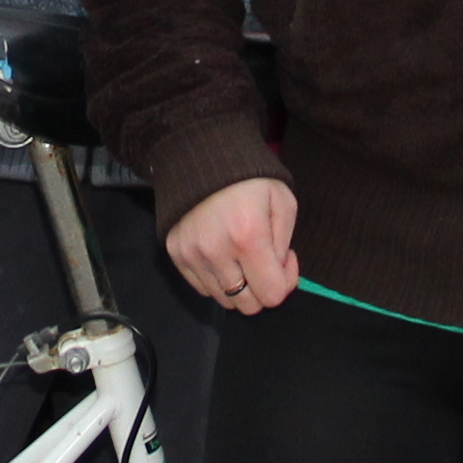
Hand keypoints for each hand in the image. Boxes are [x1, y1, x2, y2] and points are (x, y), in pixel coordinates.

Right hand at [165, 177, 301, 313]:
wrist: (202, 157)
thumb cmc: (251, 179)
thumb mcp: (283, 203)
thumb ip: (284, 246)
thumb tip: (276, 274)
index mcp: (248, 237)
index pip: (271, 295)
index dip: (286, 282)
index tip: (285, 258)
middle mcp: (216, 252)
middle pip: (247, 306)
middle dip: (262, 289)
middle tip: (265, 260)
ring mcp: (192, 255)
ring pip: (224, 301)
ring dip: (240, 286)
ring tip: (243, 257)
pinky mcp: (176, 254)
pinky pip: (202, 288)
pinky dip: (218, 280)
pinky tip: (224, 255)